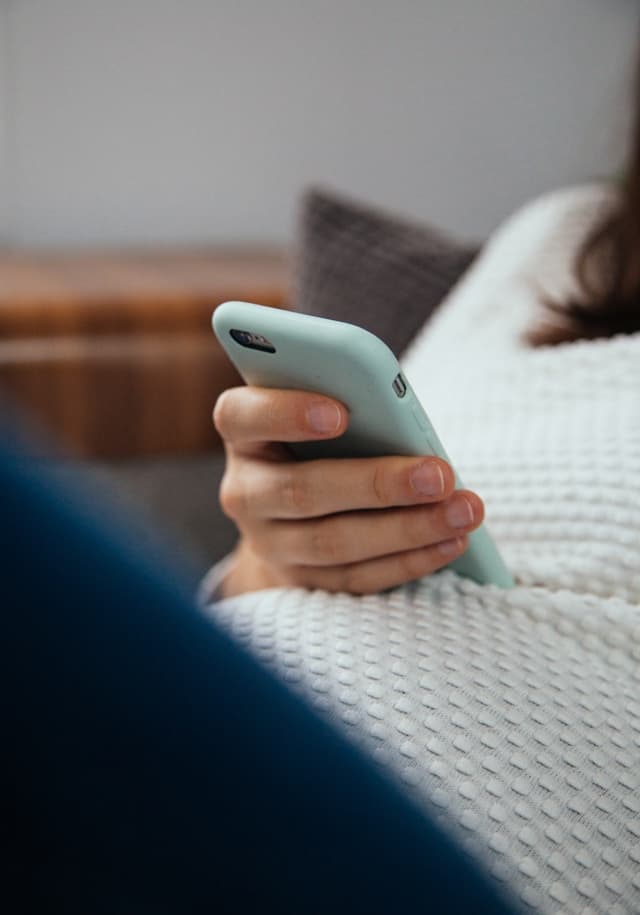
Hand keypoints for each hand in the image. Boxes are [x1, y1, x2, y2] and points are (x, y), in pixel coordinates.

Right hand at [213, 386, 483, 596]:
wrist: (292, 510)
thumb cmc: (321, 437)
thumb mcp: (320, 407)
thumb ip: (345, 400)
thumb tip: (398, 413)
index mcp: (244, 433)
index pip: (243, 417)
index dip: (286, 413)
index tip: (341, 412)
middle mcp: (245, 491)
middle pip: (302, 491)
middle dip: (378, 484)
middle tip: (440, 475)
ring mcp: (270, 543)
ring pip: (334, 542)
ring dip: (407, 529)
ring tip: (463, 511)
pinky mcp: (303, 581)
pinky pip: (357, 577)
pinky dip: (409, 561)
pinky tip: (452, 542)